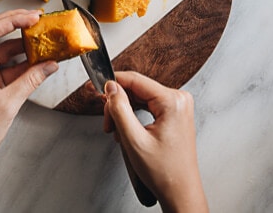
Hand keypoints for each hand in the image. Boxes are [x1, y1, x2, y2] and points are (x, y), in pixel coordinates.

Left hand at [0, 9, 57, 212]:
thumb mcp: (8, 104)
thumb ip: (31, 81)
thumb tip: (51, 64)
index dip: (12, 20)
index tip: (33, 16)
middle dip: (16, 24)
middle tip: (39, 19)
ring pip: (2, 49)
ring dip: (23, 45)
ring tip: (45, 38)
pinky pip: (6, 65)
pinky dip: (22, 63)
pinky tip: (41, 60)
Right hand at [103, 71, 207, 212]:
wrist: (179, 192)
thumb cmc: (164, 172)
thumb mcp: (133, 139)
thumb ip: (119, 108)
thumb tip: (111, 87)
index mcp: (172, 102)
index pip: (134, 80)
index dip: (110, 83)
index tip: (93, 86)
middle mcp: (178, 100)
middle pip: (136, 89)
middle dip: (116, 104)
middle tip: (106, 121)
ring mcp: (177, 107)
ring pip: (139, 97)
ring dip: (122, 111)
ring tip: (114, 130)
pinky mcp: (173, 114)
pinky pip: (146, 105)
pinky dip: (132, 115)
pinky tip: (124, 129)